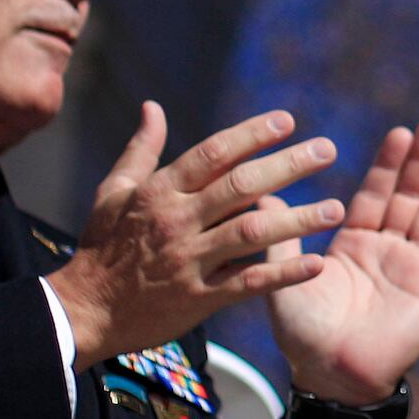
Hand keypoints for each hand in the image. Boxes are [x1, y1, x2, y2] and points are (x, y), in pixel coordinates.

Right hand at [45, 105, 342, 369]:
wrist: (83, 312)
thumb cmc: (101, 247)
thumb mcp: (113, 192)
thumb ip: (142, 149)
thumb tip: (153, 106)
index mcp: (160, 192)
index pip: (213, 153)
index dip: (252, 135)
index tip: (289, 120)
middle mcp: (177, 221)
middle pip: (240, 186)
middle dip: (288, 165)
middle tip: (328, 149)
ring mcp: (189, 261)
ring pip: (251, 233)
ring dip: (297, 220)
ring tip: (335, 208)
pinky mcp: (198, 299)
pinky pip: (247, 284)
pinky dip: (282, 274)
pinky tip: (315, 263)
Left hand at [268, 116, 418, 418]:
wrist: (332, 377)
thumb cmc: (304, 335)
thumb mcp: (283, 280)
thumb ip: (281, 239)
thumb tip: (262, 194)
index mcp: (353, 243)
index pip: (375, 193)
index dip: (388, 164)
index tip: (400, 132)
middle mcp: (386, 249)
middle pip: (410, 195)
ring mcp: (412, 268)